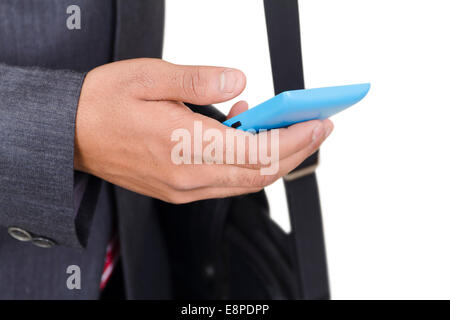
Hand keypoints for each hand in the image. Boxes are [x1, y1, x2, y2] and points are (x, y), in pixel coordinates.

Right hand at [74, 58, 332, 203]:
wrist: (68, 133)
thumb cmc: (102, 105)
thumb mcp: (150, 76)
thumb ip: (200, 80)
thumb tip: (240, 81)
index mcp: (183, 146)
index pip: (257, 150)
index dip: (294, 138)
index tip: (318, 123)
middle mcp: (187, 177)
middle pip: (260, 172)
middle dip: (296, 151)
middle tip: (318, 128)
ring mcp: (183, 188)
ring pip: (246, 181)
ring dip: (275, 158)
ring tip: (292, 131)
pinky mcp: (178, 189)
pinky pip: (225, 181)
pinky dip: (246, 162)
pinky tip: (246, 134)